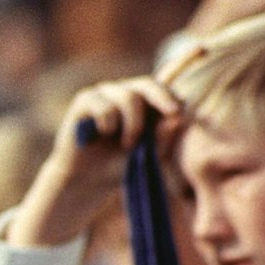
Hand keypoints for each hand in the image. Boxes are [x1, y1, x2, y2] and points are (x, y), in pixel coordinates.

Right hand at [7, 76, 183, 247]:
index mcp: (143, 102)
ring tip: (127, 145)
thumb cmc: (119, 166)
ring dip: (133, 124)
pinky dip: (108, 123)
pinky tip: (102, 135)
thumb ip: (163, 137)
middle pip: (147, 84)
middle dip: (161, 98)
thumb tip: (178, 117)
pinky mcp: (84, 100)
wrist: (86, 179)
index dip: (171, 98)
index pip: (162, 90)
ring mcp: (103, 94)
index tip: (179, 113)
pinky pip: (104, 106)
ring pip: (128, 96)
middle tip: (172, 112)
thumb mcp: (148, 154)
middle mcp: (124, 92)